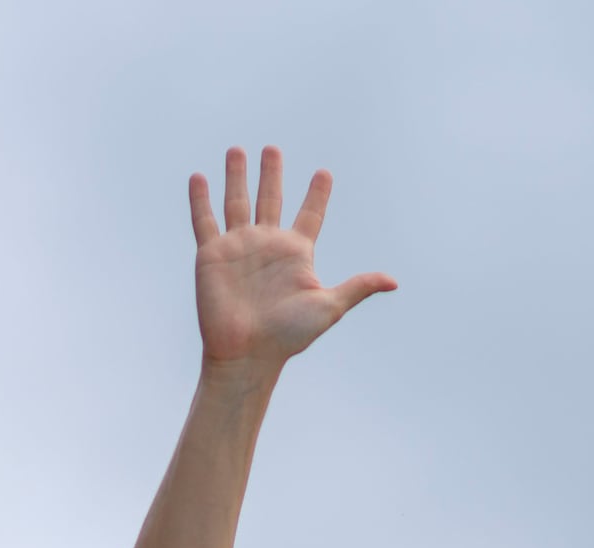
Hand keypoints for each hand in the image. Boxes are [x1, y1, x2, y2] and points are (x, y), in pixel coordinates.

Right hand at [191, 146, 395, 381]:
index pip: (310, 215)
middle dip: (271, 173)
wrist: (247, 353)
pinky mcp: (212, 254)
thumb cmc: (288, 335)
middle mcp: (267, 245)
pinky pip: (205, 220)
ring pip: (237, 202)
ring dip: (237, 175)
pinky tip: (198, 177)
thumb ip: (358, 287)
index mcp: (297, 253)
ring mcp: (238, 247)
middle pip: (271, 199)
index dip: (317, 194)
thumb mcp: (329, 307)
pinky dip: (200, 199)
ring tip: (237, 150)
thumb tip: (394, 281)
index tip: (324, 173)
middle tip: (272, 149)